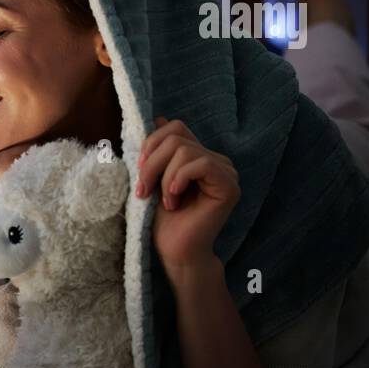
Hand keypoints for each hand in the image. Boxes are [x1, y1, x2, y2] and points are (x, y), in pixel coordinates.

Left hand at [136, 117, 240, 270]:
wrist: (174, 250)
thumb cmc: (162, 219)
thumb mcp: (153, 177)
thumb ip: (158, 150)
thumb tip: (158, 117)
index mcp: (199, 156)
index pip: (176, 127)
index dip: (152, 143)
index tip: (139, 171)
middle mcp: (216, 160)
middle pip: (178, 137)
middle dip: (152, 162)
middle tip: (143, 190)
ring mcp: (226, 172)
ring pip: (186, 150)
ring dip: (164, 176)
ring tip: (162, 200)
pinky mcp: (229, 186)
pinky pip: (201, 164)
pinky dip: (179, 179)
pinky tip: (174, 200)